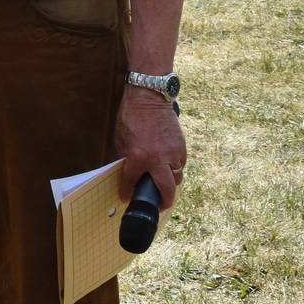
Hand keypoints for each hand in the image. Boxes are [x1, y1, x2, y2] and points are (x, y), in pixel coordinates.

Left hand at [116, 91, 185, 207]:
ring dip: (170, 183)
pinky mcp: (182, 147)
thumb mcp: (121, 140)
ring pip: (177, 178)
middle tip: (160, 205)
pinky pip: (181, 164)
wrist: (148, 99)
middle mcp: (158, 158)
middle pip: (167, 190)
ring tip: (163, 185)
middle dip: (164, 201)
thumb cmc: (131, 117)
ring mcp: (173, 153)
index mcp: (138, 157)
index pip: (131, 182)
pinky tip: (168, 167)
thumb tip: (130, 174)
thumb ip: (127, 159)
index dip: (127, 192)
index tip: (127, 198)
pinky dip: (175, 168)